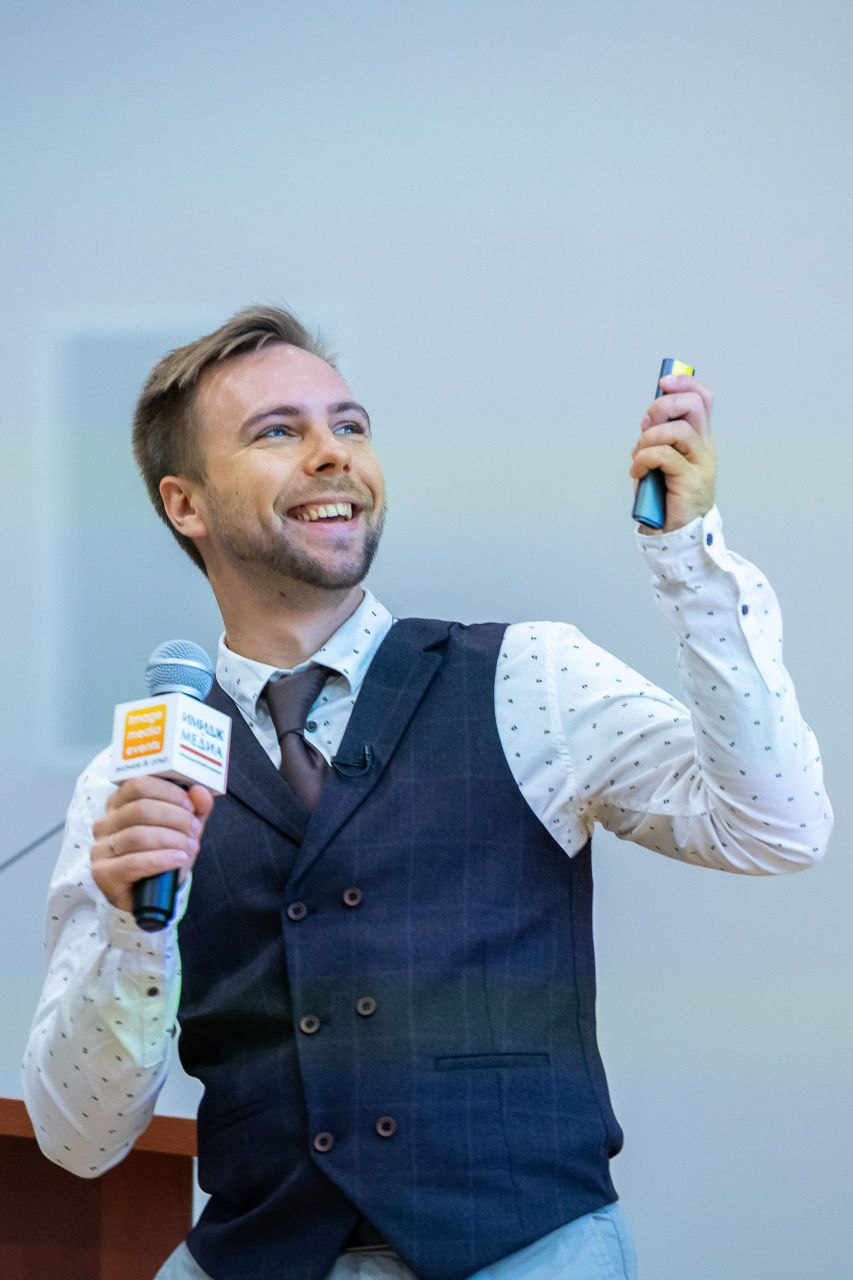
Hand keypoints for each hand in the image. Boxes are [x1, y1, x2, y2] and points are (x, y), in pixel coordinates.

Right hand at [91, 777, 214, 912]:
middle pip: (141, 809)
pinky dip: (162, 859)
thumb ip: (195, 809)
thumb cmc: (164, 854)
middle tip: (194, 829)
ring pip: (138, 835)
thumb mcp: (183, 829)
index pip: (138, 784)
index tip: (189, 805)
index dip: (168, 792)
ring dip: (172, 840)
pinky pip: (134, 862)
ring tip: (189, 848)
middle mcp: (105, 823)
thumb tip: (201, 791)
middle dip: (175, 818)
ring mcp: (100, 849)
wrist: (152, 895)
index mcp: (119, 804)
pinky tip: (178, 859)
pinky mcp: (103, 873)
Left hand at [630, 372, 716, 533]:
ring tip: (638, 455)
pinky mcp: (690, 480)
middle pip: (693, 407)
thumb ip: (657, 439)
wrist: (678, 533)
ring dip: (649, 438)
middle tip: (647, 422)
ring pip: (677, 431)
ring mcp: (701, 463)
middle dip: (663, 406)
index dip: (685, 383)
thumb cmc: (666, 497)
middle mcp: (705, 448)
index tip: (663, 382)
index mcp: (699, 439)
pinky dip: (644, 458)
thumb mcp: (660, 461)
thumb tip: (648, 419)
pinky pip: (664, 456)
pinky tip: (637, 470)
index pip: (703, 400)